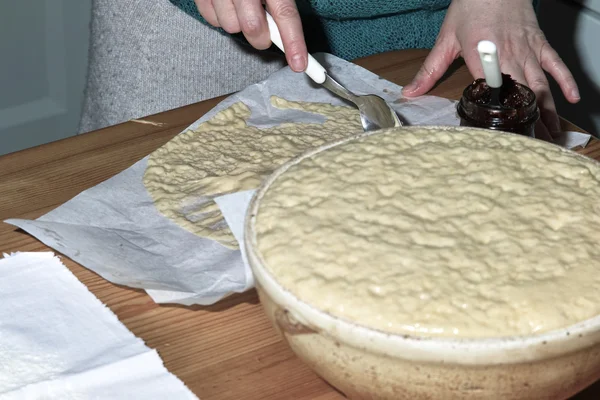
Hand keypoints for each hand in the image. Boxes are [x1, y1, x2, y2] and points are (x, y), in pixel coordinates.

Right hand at [194, 0, 307, 71]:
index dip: (293, 41)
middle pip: (252, 27)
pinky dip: (220, 18)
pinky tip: (226, 3)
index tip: (299, 64)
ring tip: (241, 6)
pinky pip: (210, 19)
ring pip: (230, 27)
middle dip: (261, 37)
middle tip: (264, 31)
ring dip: (238, 24)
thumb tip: (287, 25)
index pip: (284, 12)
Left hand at [402, 0, 579, 140]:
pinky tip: (571, 99)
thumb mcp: (445, 39)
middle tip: (532, 145)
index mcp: (483, 58)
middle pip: (521, 96)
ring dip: (546, 111)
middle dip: (527, 122)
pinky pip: (556, 65)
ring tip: (550, 133)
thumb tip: (410, 92)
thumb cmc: (471, 6)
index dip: (495, 116)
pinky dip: (565, 82)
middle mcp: (509, 57)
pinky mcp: (540, 44)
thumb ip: (429, 69)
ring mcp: (528, 51)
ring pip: (540, 87)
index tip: (500, 136)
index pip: (489, 93)